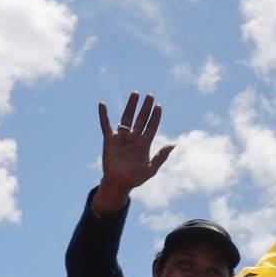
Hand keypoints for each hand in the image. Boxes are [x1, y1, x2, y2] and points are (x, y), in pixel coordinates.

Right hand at [92, 91, 173, 213]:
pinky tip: (102, 104)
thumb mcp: (151, 169)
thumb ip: (161, 156)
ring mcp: (121, 138)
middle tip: (150, 95)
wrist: (119, 183)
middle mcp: (133, 138)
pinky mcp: (109, 140)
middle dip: (145, 107)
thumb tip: (173, 144)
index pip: (151, 126)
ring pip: (126, 118)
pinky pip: (105, 125)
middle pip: (140, 119)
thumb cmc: (135, 178)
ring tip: (135, 93)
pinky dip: (103, 115)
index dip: (155, 117)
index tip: (159, 106)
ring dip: (131, 106)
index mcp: (144, 144)